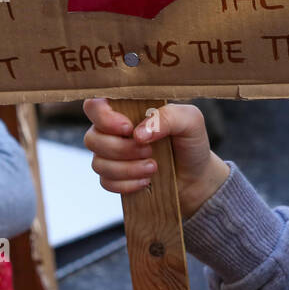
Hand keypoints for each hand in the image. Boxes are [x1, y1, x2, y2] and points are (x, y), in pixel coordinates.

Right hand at [82, 98, 229, 219]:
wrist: (196, 178)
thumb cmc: (190, 142)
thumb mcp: (190, 121)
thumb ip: (167, 117)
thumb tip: (139, 133)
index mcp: (127, 108)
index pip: (95, 105)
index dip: (104, 117)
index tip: (128, 128)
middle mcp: (113, 130)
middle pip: (92, 138)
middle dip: (121, 149)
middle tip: (149, 151)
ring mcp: (110, 155)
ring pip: (98, 163)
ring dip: (127, 168)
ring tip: (153, 167)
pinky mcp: (113, 178)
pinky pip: (105, 182)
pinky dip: (126, 184)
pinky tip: (146, 180)